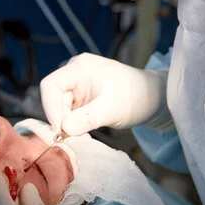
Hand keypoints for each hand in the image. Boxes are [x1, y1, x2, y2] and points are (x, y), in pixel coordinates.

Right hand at [40, 53, 166, 135]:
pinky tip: (83, 130)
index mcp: (81, 67)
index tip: (60, 130)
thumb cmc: (137, 97)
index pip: (50, 85)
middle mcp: (75, 72)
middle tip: (70, 137)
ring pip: (59, 105)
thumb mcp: (111, 110)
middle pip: (53, 96)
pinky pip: (68, 110)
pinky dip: (72, 122)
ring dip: (66, 121)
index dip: (50, 108)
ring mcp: (78, 84)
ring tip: (80, 134)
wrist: (153, 98)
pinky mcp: (82, 96)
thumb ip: (86, 119)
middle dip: (59, 117)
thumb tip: (63, 129)